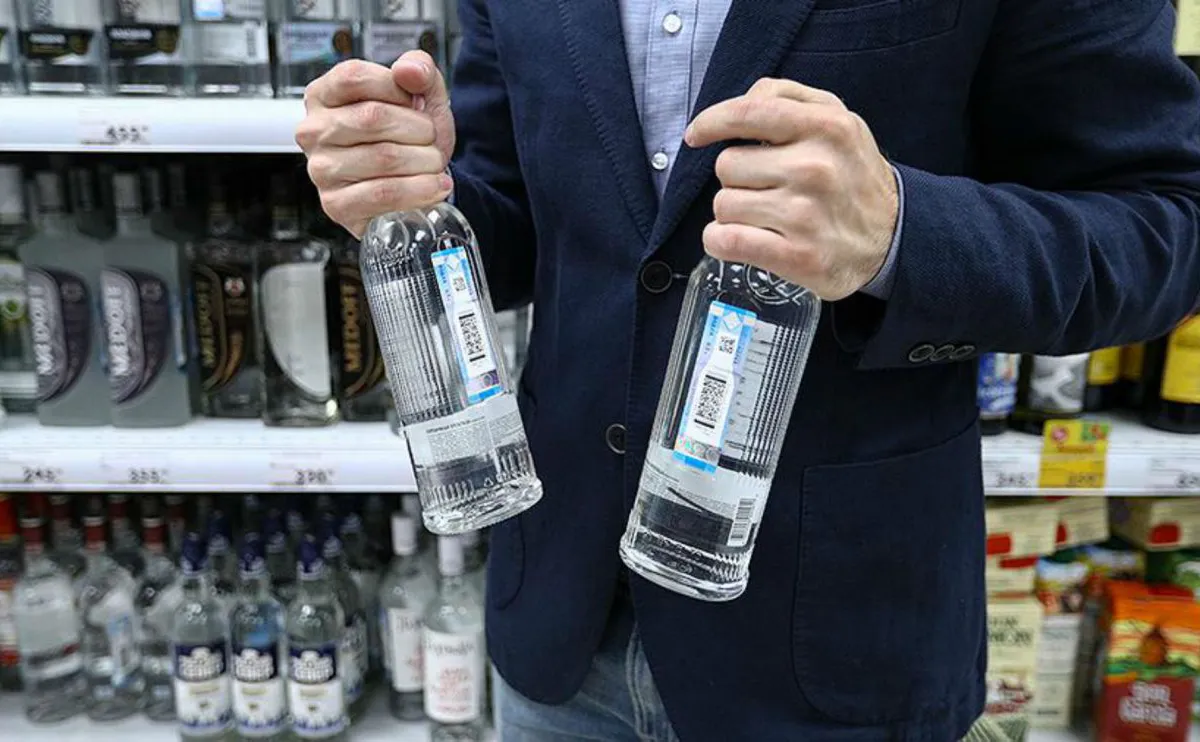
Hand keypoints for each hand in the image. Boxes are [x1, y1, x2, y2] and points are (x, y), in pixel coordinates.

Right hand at [295, 51, 456, 238]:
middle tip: (432, 139)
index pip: (354, 77)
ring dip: (425, 161)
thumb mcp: (420, 95)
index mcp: (323, 95)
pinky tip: (436, 186)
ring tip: (435, 164)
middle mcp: (313, 131)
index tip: (416, 102)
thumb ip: (418, 69)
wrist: (417, 183)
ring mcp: (321, 170)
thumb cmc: (410, 137)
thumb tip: (408, 70)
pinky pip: (383, 194)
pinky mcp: (336, 205)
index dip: (396, 88)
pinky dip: (419, 190)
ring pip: (384, 157)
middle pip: (373, 117)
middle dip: (418, 128)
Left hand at [685, 78, 898, 300]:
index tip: (696, 135)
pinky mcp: (795, 256)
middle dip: (738, 178)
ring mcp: (805, 214)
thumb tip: (740, 102)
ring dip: (733, 213)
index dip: (712, 122)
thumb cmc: (852, 176)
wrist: (893, 238)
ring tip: (765, 217)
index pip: (749, 112)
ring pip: (723, 205)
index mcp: (826, 127)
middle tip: (767, 189)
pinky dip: (720, 242)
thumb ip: (787, 98)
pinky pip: (725, 241)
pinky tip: (740, 240)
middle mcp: (815, 168)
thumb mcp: (836, 121)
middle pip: (727, 165)